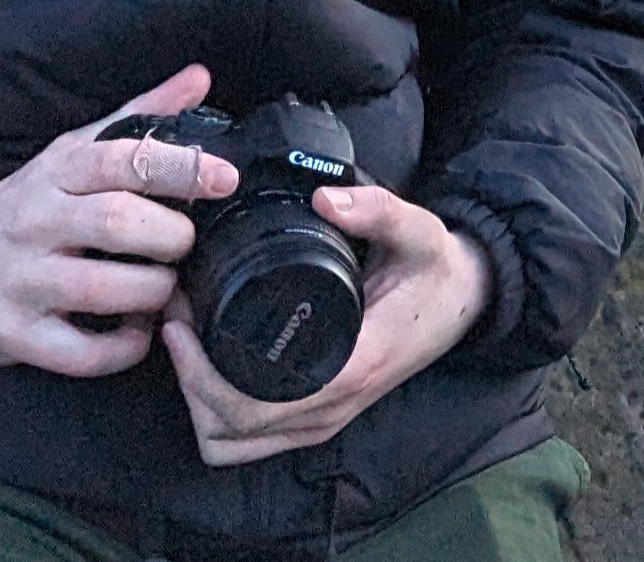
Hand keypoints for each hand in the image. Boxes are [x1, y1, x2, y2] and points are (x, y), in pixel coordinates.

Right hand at [0, 63, 239, 376]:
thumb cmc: (16, 209)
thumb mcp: (68, 154)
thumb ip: (136, 118)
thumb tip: (199, 79)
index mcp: (56, 171)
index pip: (122, 158)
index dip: (182, 166)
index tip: (225, 177)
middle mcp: (37, 221)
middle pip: (119, 222)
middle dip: (171, 236)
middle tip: (183, 244)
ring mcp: (22, 280)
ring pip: (105, 288)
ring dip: (154, 292)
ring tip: (163, 288)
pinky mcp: (11, 334)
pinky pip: (80, 352)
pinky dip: (123, 349)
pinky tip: (135, 332)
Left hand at [160, 183, 492, 465]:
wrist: (466, 301)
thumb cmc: (436, 271)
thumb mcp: (419, 231)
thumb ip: (376, 210)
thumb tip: (325, 197)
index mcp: (350, 368)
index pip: (252, 406)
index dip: (199, 373)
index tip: (182, 320)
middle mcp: (332, 407)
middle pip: (227, 434)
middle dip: (187, 383)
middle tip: (177, 321)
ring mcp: (323, 420)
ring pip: (230, 446)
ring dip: (197, 404)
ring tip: (188, 342)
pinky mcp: (317, 418)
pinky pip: (247, 441)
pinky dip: (216, 414)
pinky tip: (211, 362)